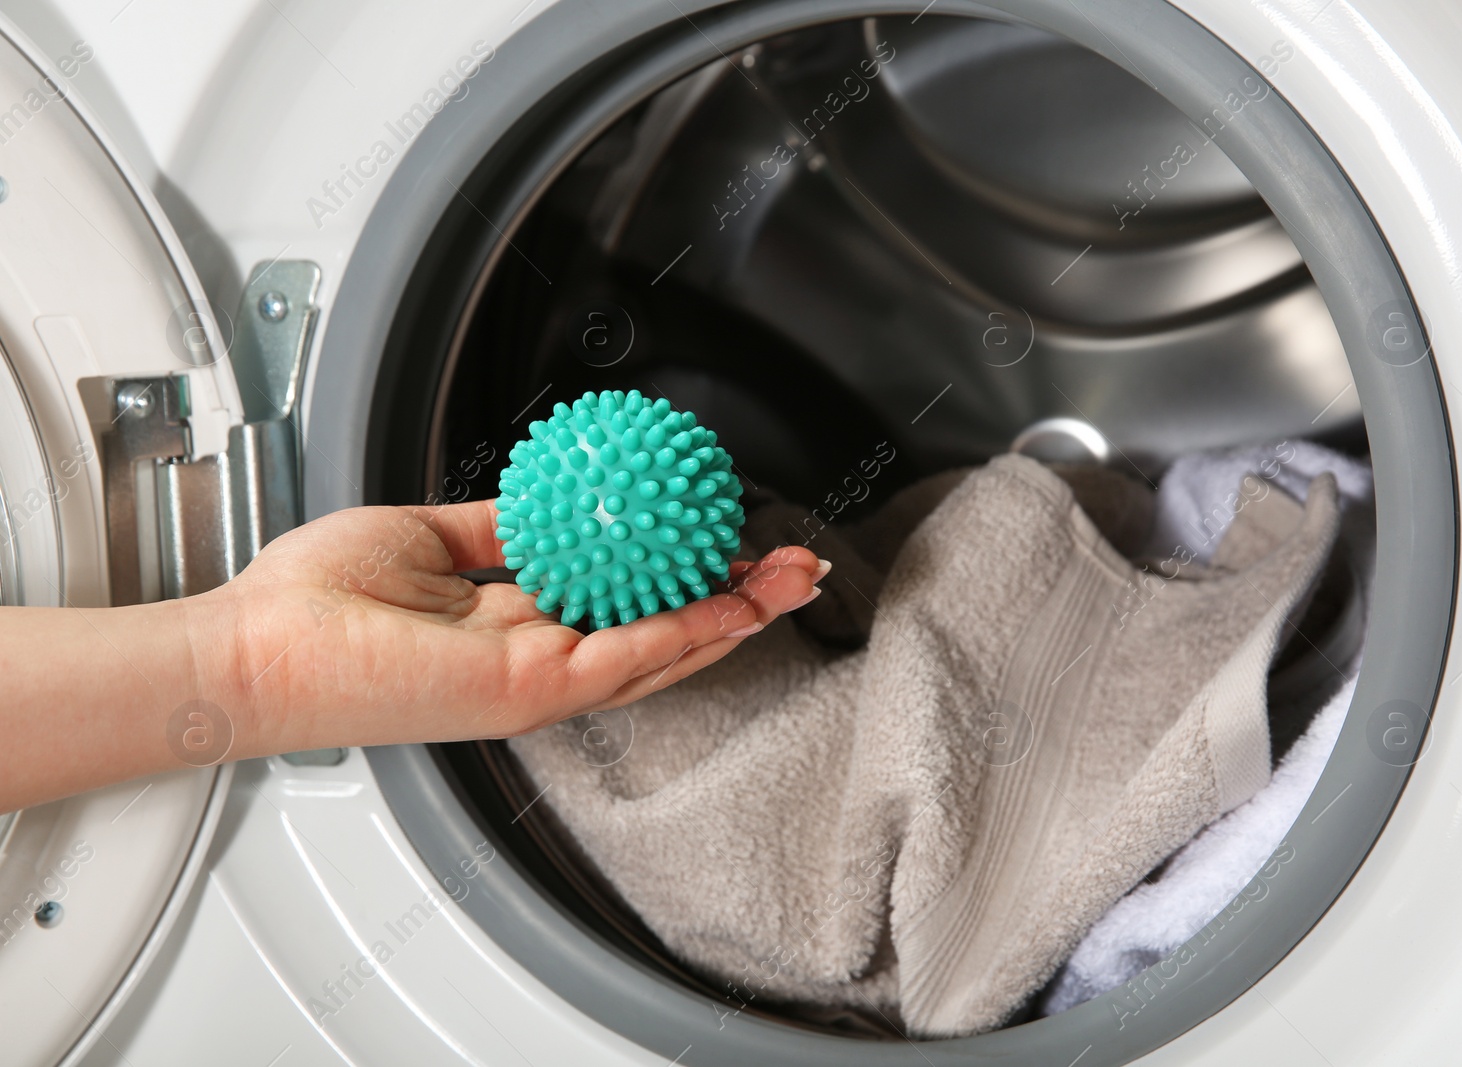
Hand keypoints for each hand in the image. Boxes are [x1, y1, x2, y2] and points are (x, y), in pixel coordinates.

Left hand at [206, 499, 823, 756]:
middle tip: (791, 569)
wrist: (257, 649)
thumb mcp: (423, 537)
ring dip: (736, 615)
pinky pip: (630, 652)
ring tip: (792, 581)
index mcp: (512, 632)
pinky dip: (690, 626)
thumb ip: (490, 527)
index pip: (622, 608)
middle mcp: (536, 664)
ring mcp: (539, 683)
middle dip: (735, 604)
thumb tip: (536, 497)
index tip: (726, 544)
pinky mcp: (530, 687)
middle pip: (662, 635)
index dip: (684, 580)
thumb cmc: (311, 606)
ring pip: (663, 650)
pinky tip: (735, 601)